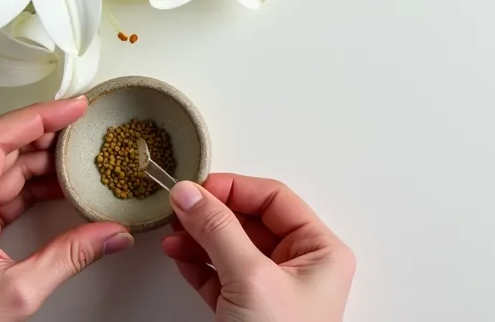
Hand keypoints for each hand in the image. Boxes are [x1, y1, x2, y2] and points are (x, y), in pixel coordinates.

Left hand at [0, 97, 133, 321]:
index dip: (37, 115)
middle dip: (46, 137)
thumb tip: (111, 234)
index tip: (74, 108)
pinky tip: (58, 191)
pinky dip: (29, 190)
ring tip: (82, 162)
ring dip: (41, 165)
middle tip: (88, 131)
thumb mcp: (15, 295)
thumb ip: (69, 258)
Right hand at [161, 175, 355, 321]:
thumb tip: (193, 194)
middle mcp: (301, 267)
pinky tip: (179, 254)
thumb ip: (219, 231)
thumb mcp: (252, 278)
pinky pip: (220, 276)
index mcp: (321, 251)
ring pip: (232, 248)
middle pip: (251, 221)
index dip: (235, 188)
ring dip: (200, 238)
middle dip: (212, 213)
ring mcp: (274, 291)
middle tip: (180, 205)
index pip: (276, 199)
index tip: (198, 186)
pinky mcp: (247, 312)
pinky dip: (198, 264)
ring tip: (173, 231)